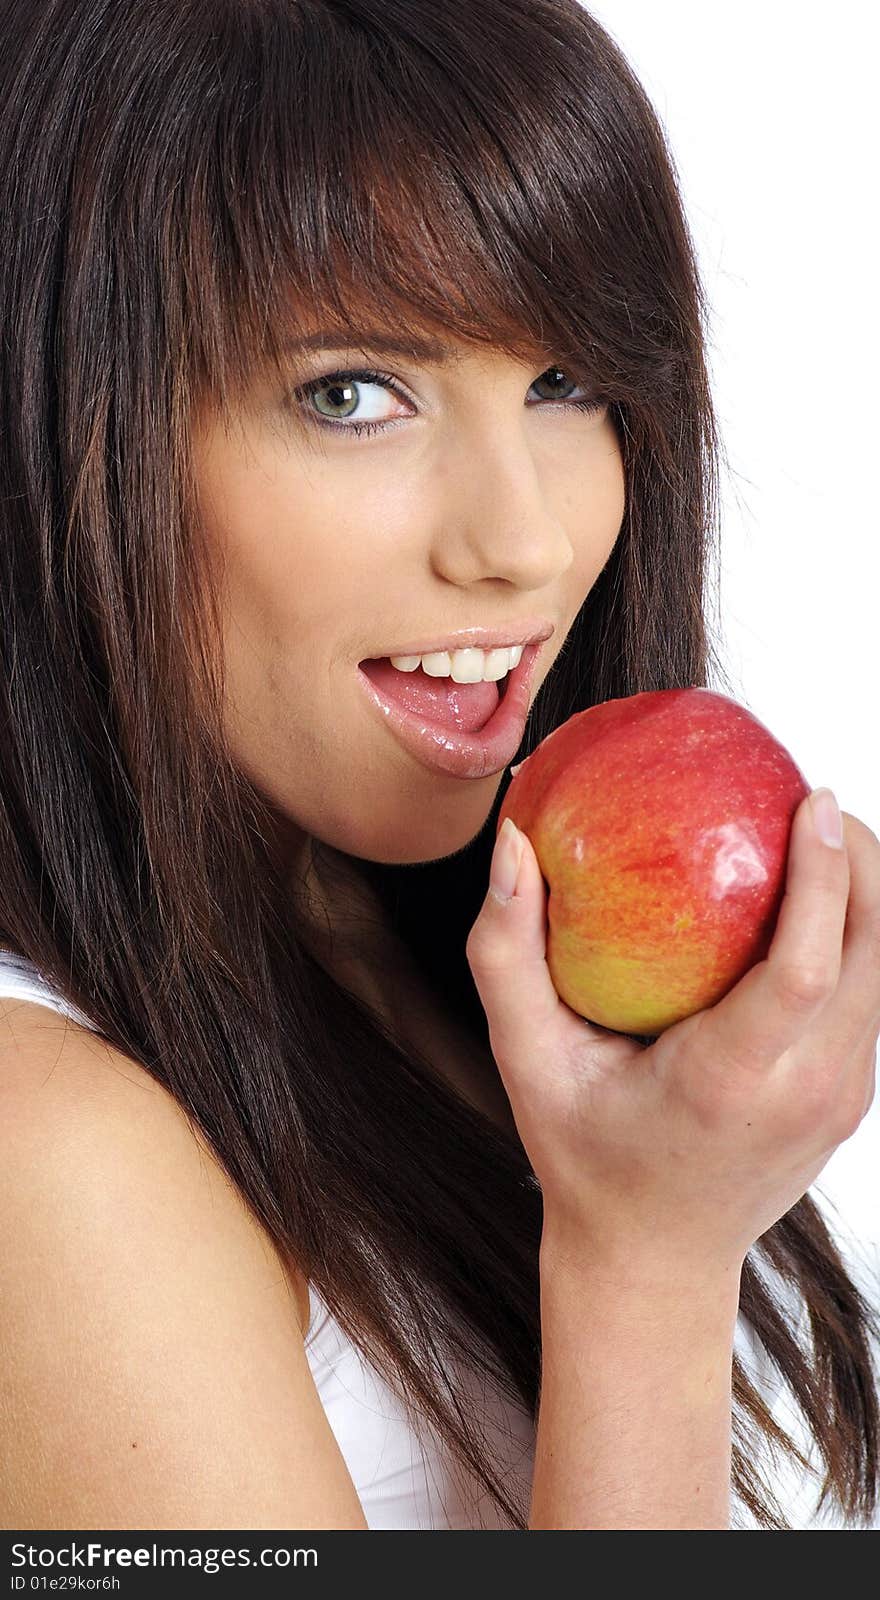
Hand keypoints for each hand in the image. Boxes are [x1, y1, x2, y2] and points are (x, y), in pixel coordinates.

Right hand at [465, 792, 879, 1272]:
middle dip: (864, 860)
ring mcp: (842, 1098)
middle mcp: (807, 1089)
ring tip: (821, 835)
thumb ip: (506, 953)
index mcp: (732, 1080)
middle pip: (874, 951)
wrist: (652, 1259)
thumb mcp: (528, 1060)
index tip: (813, 800)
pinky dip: (858, 936)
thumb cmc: (584, 1157)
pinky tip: (816, 901)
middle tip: (814, 797)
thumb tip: (512, 844)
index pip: (807, 965)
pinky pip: (875, 996)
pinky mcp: (853, 1098)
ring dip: (869, 894)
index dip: (826, 875)